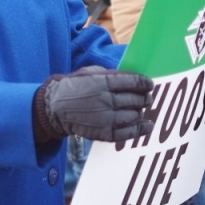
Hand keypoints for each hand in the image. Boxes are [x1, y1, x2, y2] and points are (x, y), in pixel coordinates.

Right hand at [33, 66, 153, 142]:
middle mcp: (106, 100)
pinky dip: (140, 130)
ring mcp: (105, 118)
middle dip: (145, 99)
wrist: (54, 107)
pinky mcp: (103, 132)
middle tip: (147, 98)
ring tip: (141, 109)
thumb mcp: (90, 72)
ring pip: (134, 116)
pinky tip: (147, 125)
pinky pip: (127, 133)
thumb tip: (132, 80)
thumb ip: (111, 75)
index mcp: (103, 82)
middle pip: (136, 100)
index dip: (145, 84)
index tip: (149, 85)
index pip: (134, 82)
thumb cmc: (74, 86)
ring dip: (141, 112)